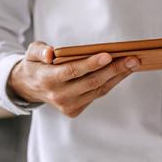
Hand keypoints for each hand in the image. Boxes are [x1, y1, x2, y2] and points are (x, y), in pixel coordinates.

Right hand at [7, 41, 138, 117]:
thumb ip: (40, 50)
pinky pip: (97, 95)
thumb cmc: (35, 64)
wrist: (28, 87)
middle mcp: (58, 95)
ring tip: (132, 63)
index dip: (90, 64)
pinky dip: (110, 83)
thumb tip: (50, 53)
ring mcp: (67, 106)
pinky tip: (122, 72)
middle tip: (133, 58)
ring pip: (98, 90)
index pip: (72, 71)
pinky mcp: (74, 110)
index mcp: (47, 79)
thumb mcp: (31, 52)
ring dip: (117, 76)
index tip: (108, 55)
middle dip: (114, 70)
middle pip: (91, 82)